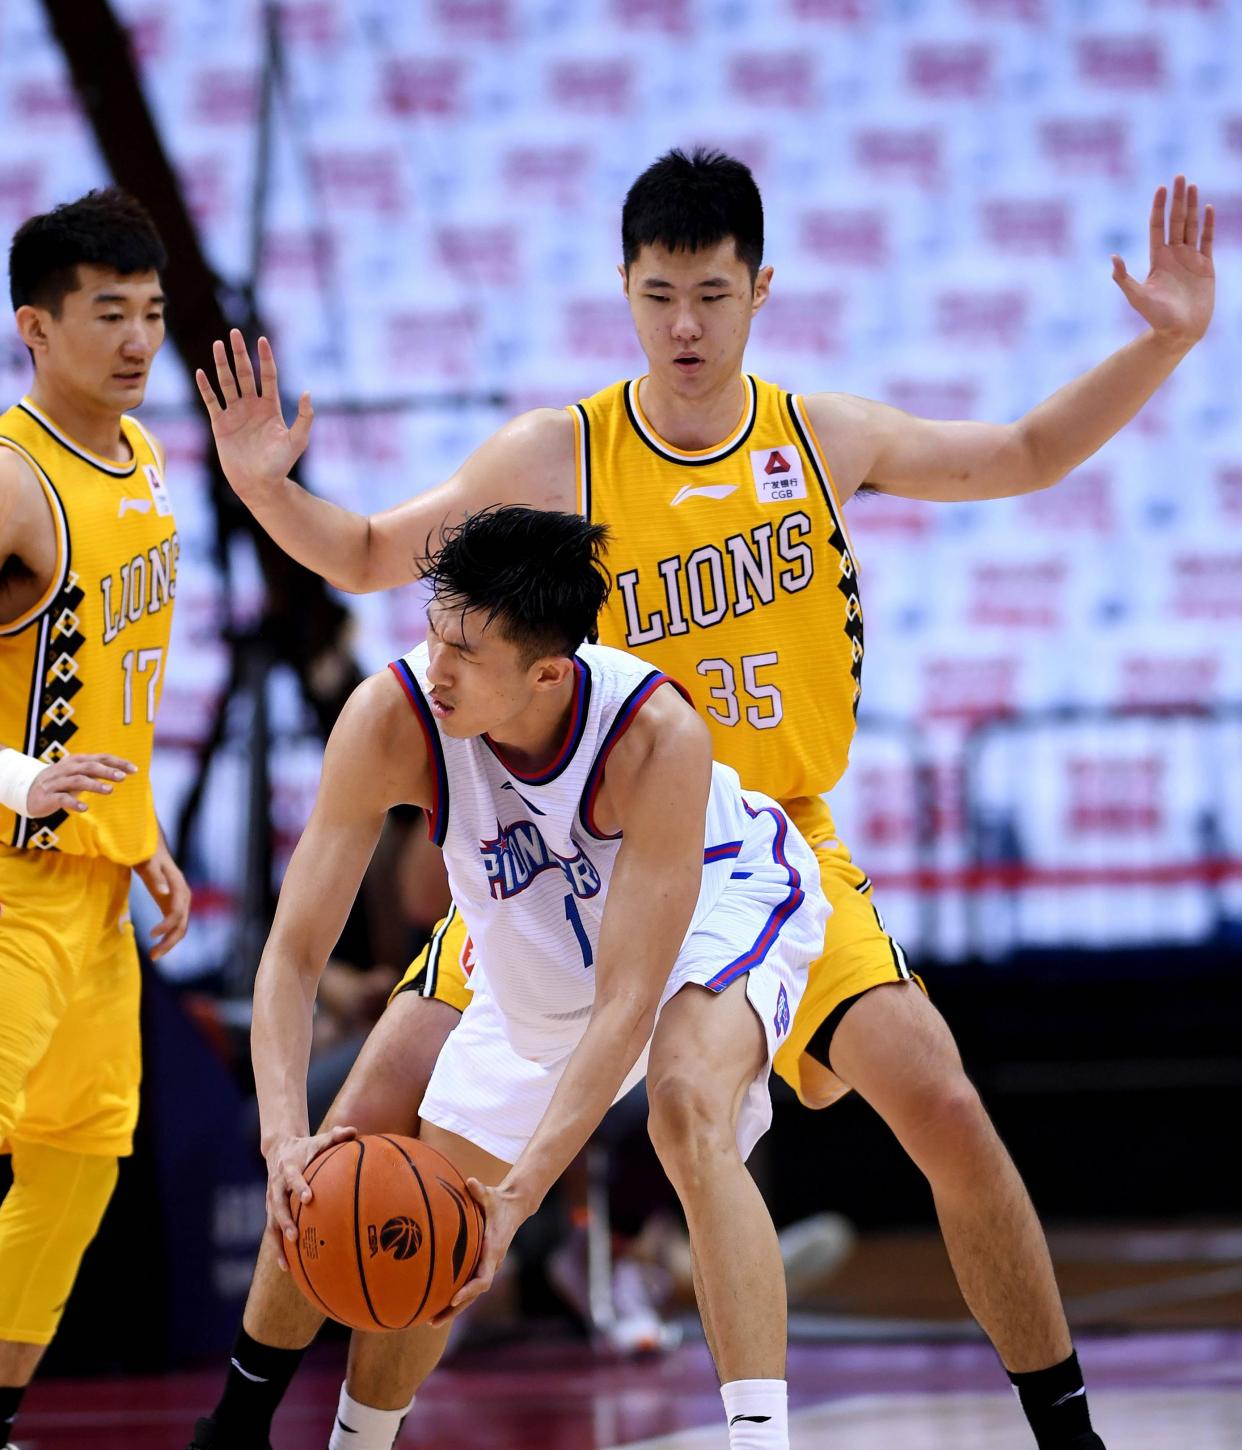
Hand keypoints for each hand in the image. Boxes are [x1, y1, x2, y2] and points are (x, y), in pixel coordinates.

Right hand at [27, 753, 135, 817]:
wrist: (25, 791)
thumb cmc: (59, 783)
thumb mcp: (78, 775)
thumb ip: (96, 772)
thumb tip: (121, 772)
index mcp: (76, 762)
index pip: (99, 758)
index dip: (117, 762)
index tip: (134, 769)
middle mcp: (66, 769)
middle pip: (89, 767)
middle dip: (106, 771)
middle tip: (123, 777)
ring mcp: (56, 782)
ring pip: (77, 780)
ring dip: (94, 785)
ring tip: (110, 791)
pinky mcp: (48, 796)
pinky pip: (61, 799)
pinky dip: (73, 803)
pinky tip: (84, 808)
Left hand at [134, 835, 191, 959]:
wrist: (151, 846)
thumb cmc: (147, 852)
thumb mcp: (147, 861)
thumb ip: (155, 876)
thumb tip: (163, 892)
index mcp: (178, 885)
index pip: (177, 911)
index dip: (166, 925)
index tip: (150, 935)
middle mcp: (183, 894)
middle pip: (182, 923)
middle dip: (169, 941)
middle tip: (153, 956)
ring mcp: (180, 900)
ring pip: (181, 926)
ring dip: (169, 942)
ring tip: (154, 955)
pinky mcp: (173, 903)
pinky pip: (175, 923)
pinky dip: (167, 935)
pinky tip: (156, 943)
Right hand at [195, 330, 313, 496]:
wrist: (259, 484)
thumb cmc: (281, 464)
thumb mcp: (297, 440)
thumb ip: (304, 418)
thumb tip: (308, 393)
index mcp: (271, 407)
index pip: (268, 376)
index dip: (265, 358)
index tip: (262, 339)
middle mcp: (252, 406)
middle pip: (245, 374)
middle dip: (240, 354)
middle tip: (235, 333)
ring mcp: (235, 413)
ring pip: (227, 383)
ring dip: (222, 364)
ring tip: (217, 344)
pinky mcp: (220, 424)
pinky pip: (211, 401)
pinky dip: (205, 388)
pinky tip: (201, 373)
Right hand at [263, 1125, 356, 1269]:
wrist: (279, 1150)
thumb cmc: (306, 1147)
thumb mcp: (319, 1140)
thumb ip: (336, 1136)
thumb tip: (354, 1131)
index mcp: (289, 1168)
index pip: (293, 1177)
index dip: (299, 1186)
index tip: (308, 1197)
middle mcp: (277, 1186)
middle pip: (278, 1205)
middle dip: (285, 1220)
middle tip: (295, 1235)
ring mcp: (271, 1201)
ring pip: (271, 1224)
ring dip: (278, 1242)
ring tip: (287, 1262)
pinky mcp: (271, 1212)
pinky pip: (272, 1233)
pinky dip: (278, 1249)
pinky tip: (287, 1268)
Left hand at [431, 1177, 531, 1325]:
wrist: (514, 1207)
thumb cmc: (498, 1201)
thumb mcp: (490, 1195)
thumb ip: (480, 1191)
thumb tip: (470, 1182)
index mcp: (493, 1251)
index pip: (483, 1278)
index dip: (469, 1290)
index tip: (453, 1298)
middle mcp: (491, 1263)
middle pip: (474, 1294)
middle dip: (455, 1309)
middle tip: (433, 1321)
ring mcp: (487, 1266)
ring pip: (471, 1294)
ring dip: (453, 1308)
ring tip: (430, 1321)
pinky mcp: (482, 1265)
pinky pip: (468, 1285)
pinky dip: (455, 1296)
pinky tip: (436, 1302)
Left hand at [1112, 175, 1213, 348]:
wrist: (1179, 332)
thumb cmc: (1156, 318)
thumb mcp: (1137, 298)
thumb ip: (1124, 279)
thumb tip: (1113, 259)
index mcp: (1157, 259)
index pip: (1158, 226)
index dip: (1159, 207)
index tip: (1161, 188)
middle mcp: (1173, 255)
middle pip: (1176, 220)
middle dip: (1178, 199)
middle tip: (1180, 176)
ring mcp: (1190, 259)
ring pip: (1192, 226)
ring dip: (1193, 205)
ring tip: (1192, 185)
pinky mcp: (1206, 266)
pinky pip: (1208, 240)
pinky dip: (1208, 224)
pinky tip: (1208, 208)